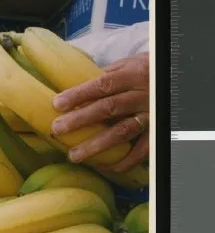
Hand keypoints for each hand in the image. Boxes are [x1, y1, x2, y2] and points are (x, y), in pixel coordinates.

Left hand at [51, 52, 148, 171]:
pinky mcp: (156, 133)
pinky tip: (102, 166)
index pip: (102, 85)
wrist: (174, 79)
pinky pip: (139, 152)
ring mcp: (150, 115)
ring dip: (96, 145)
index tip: (57, 104)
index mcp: (131, 75)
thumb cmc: (142, 73)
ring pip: (122, 132)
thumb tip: (70, 90)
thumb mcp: (126, 66)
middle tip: (57, 129)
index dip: (79, 94)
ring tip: (74, 155)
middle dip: (80, 120)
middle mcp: (141, 95)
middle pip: (108, 108)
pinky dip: (121, 162)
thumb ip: (104, 77)